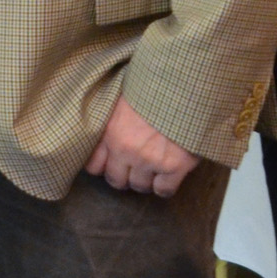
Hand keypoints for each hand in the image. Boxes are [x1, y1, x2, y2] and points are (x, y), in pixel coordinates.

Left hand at [83, 95, 198, 196]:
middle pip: (115, 180)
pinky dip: (164, 186)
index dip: (103, 166)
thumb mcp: (122, 99)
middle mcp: (125, 149)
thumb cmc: (153, 89)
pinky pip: (163, 190)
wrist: (184, 87)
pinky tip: (168, 175)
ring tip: (153, 169)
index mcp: (109, 131)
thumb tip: (108, 131)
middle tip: (133, 169)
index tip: (110, 164)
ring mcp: (149, 160)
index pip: (93, 165)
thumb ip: (113, 120)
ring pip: (139, 187)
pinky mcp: (174, 167)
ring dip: (145, 181)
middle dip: (123, 176)